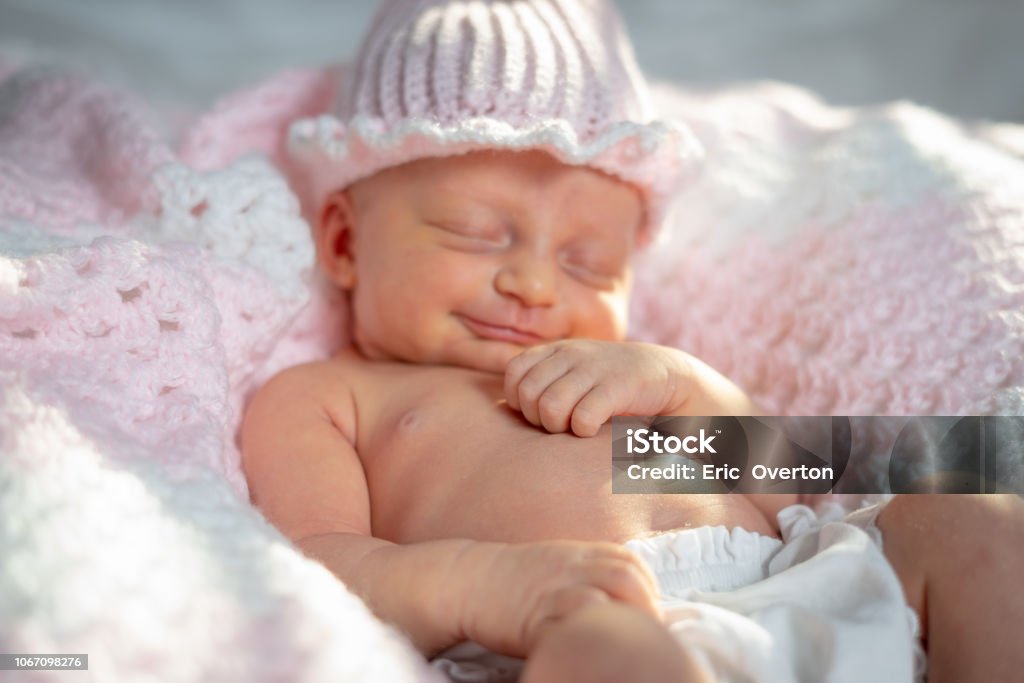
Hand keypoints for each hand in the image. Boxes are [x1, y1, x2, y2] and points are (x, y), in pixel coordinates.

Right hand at [451, 540, 660, 656]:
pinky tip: (595, 649)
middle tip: (650, 632)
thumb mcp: (556, 562)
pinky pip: (568, 625)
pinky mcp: (534, 621)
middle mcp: (569, 569)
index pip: (629, 559)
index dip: (649, 584)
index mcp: (577, 554)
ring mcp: (552, 593)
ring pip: (601, 597)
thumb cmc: (514, 578)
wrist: (468, 580)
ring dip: (624, 621)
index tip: (651, 608)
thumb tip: (622, 594)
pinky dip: (588, 636)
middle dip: (647, 605)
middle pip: (625, 577)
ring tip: (628, 643)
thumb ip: (587, 570)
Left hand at [504, 340, 757, 436]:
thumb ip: (542, 382)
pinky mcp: (619, 387)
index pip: (513, 373)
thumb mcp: (574, 373)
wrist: (669, 377)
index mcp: (558, 349)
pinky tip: (595, 430)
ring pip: (550, 408)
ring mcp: (596, 369)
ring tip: (576, 428)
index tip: (538, 412)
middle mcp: (572, 354)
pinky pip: (582, 419)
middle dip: (538, 419)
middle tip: (560, 425)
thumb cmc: (612, 384)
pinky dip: (584, 432)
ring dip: (560, 428)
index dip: (519, 399)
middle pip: (528, 395)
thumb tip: (504, 406)